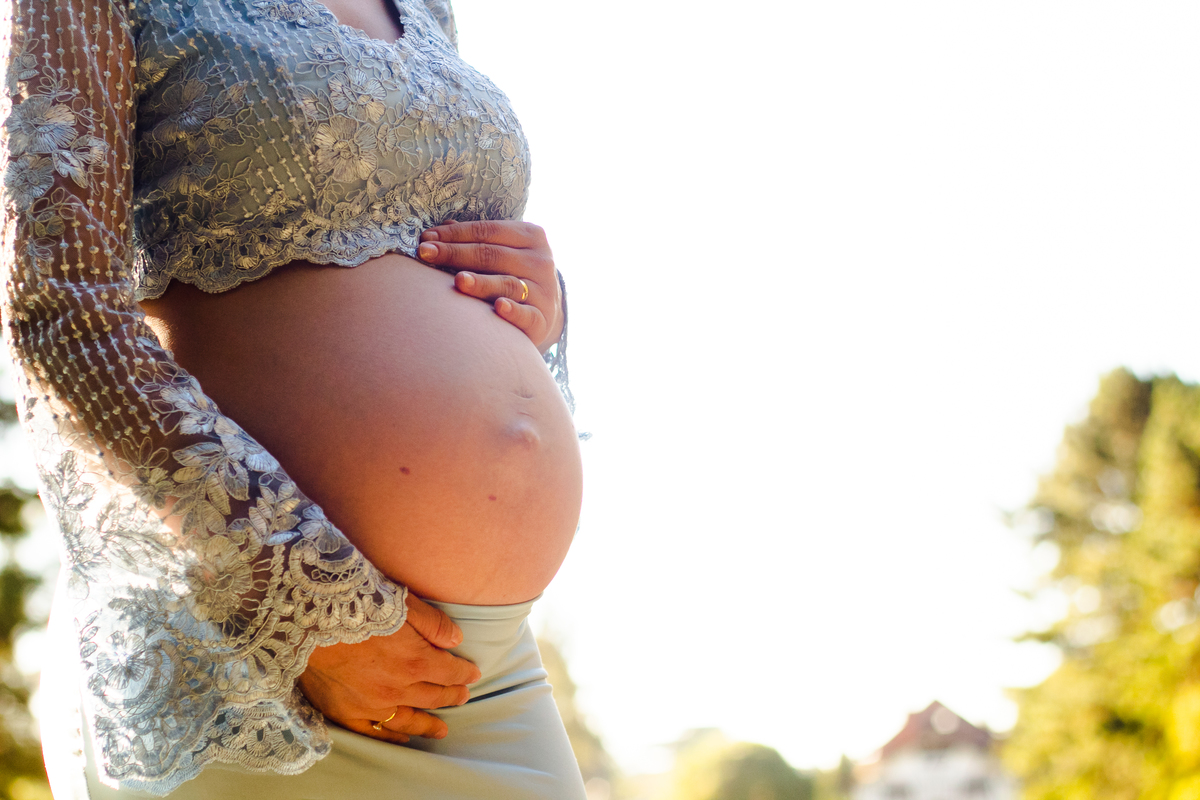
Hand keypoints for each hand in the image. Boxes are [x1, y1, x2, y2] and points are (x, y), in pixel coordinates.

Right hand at [297, 594, 481, 743]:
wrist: (306, 618)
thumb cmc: (354, 603)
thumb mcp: (403, 603)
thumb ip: (434, 624)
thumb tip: (457, 639)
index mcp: (415, 660)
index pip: (449, 672)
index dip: (464, 673)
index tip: (473, 674)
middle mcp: (396, 688)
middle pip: (433, 696)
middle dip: (452, 696)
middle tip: (463, 697)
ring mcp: (370, 704)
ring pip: (408, 719)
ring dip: (428, 724)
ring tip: (442, 729)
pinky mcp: (345, 711)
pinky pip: (374, 732)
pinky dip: (391, 736)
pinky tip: (401, 737)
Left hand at [417, 220, 563, 352]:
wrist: (545, 309)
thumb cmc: (514, 273)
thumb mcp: (503, 251)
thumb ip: (476, 240)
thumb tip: (441, 228)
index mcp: (531, 235)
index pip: (488, 231)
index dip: (456, 233)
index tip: (426, 238)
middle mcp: (540, 261)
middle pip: (493, 255)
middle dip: (456, 253)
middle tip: (426, 254)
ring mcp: (544, 290)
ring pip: (508, 284)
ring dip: (482, 283)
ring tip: (458, 281)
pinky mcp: (543, 318)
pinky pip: (528, 315)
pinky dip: (514, 311)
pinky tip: (499, 308)